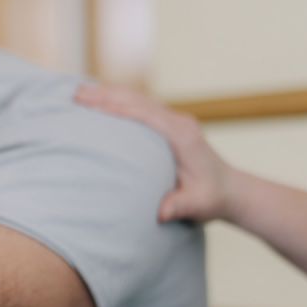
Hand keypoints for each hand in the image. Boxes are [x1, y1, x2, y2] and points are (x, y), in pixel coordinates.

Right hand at [75, 84, 237, 223]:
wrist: (231, 190)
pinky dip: (119, 102)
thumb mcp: (199, 205)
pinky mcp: (169, 126)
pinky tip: (101, 102)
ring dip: (109, 95)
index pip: (144, 115)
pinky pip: (140, 108)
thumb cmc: (213, 198)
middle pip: (137, 101)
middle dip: (105, 95)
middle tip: (75, 93)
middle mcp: (178, 123)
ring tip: (79, 93)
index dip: (116, 108)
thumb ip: (181, 206)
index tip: (90, 104)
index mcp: (182, 135)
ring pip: (137, 101)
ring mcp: (174, 122)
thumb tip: (161, 213)